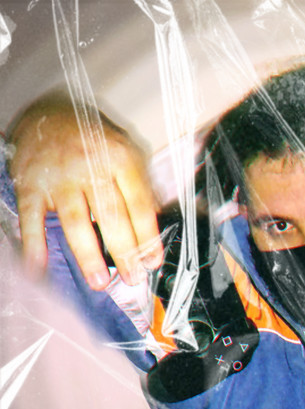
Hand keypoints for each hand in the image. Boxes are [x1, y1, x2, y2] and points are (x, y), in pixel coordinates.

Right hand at [8, 94, 162, 289]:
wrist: (49, 112)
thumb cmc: (96, 141)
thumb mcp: (127, 154)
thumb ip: (140, 188)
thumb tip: (154, 226)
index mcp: (121, 160)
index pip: (138, 205)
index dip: (147, 236)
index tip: (153, 262)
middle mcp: (90, 167)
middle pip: (111, 216)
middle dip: (124, 252)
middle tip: (132, 278)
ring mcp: (59, 177)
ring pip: (76, 221)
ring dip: (88, 256)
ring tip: (100, 282)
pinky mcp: (30, 184)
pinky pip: (32, 218)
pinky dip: (34, 244)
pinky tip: (38, 268)